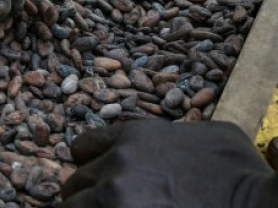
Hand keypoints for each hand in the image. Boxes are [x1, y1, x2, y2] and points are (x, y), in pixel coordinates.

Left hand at [63, 120, 277, 206]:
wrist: (262, 205)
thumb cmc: (244, 175)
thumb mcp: (212, 136)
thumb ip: (174, 135)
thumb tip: (172, 146)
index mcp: (134, 137)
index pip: (82, 147)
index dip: (91, 165)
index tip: (101, 180)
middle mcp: (117, 164)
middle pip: (76, 184)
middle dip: (90, 197)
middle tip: (114, 207)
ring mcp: (115, 198)